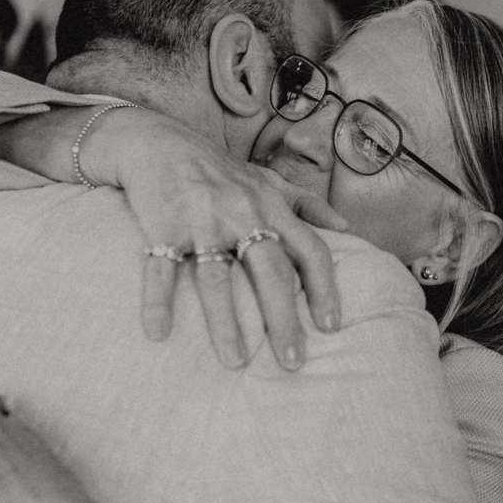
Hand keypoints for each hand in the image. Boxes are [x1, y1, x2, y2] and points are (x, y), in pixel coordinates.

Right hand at [97, 112, 347, 370]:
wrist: (158, 140)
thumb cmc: (217, 169)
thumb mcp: (266, 180)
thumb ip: (306, 203)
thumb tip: (345, 226)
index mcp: (271, 207)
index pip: (310, 251)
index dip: (325, 289)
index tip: (331, 327)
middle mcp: (242, 214)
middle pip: (270, 272)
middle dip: (284, 319)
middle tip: (292, 363)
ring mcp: (202, 221)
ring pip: (217, 278)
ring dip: (226, 322)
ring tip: (236, 362)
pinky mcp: (163, 226)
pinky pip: (159, 269)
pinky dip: (158, 301)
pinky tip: (158, 333)